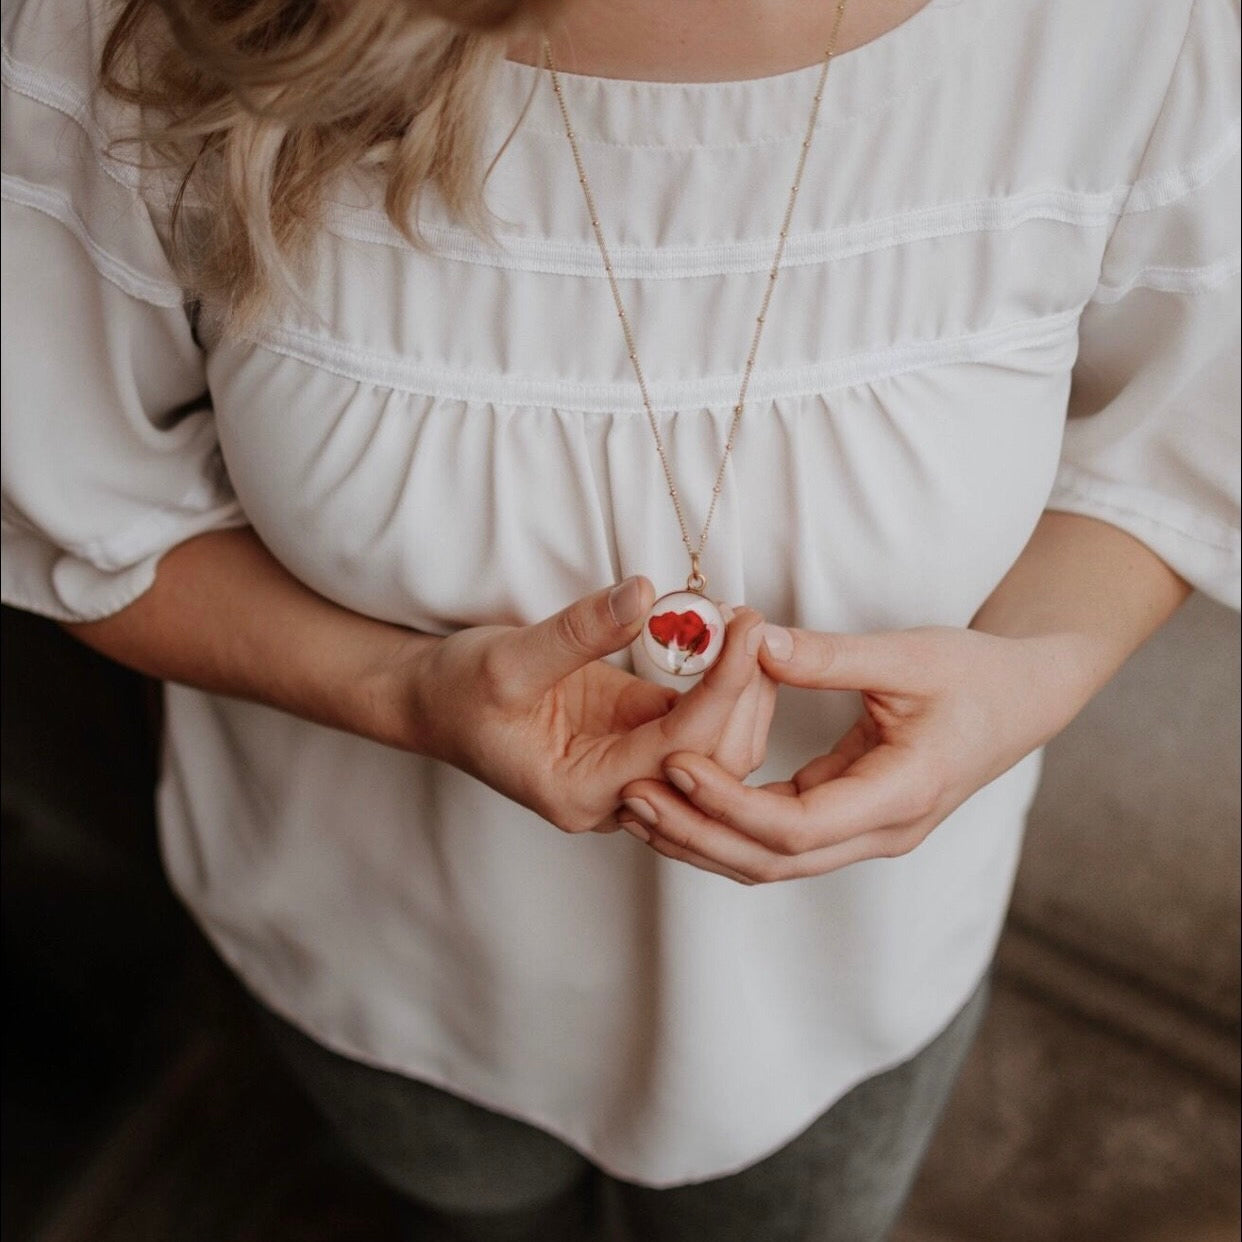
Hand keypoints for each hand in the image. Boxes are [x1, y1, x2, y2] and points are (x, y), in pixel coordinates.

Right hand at [391, 578, 771, 833]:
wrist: (429, 702)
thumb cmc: (457, 693)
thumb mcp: (508, 660)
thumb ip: (578, 633)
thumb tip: (644, 593)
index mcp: (582, 793)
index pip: (679, 749)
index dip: (722, 688)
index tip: (748, 628)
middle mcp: (616, 795)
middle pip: (714, 764)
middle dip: (744, 694)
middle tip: (756, 622)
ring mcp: (629, 766)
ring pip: (716, 749)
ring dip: (740, 691)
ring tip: (744, 626)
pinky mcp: (634, 735)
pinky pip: (695, 719)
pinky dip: (718, 681)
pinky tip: (725, 636)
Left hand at [618, 624, 1091, 882]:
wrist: (1024, 698)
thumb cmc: (976, 675)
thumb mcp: (909, 654)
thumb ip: (829, 655)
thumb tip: (750, 641)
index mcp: (901, 796)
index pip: (796, 828)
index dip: (729, 804)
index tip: (676, 764)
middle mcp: (881, 831)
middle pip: (772, 861)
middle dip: (698, 836)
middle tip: (633, 797)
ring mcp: (866, 833)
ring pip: (771, 861)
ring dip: (705, 839)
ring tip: (640, 806)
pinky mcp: (850, 818)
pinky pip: (780, 839)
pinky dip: (728, 825)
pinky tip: (683, 798)